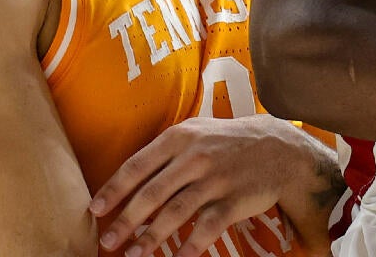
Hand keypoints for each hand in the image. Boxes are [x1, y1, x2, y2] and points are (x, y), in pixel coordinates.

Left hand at [90, 115, 334, 256]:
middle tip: (108, 242)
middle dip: (125, 221)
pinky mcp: (234, 201)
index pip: (137, 166)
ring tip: (133, 256)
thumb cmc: (227, 142)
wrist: (279, 148)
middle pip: (152, 194)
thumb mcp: (196, 132)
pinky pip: (206, 228)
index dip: (114, 190)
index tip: (95, 210)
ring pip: (175, 213)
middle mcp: (195, 156)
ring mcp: (216, 179)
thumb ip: (164, 152)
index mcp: (180, 137)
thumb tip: (126, 180)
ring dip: (151, 238)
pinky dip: (189, 247)